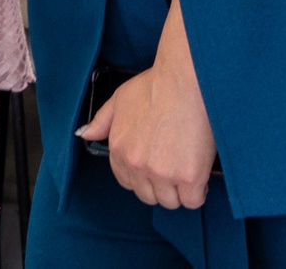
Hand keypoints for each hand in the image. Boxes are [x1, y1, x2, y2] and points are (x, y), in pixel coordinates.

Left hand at [78, 64, 216, 209]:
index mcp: (119, 149)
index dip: (142, 177)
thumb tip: (85, 133)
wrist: (184, 82)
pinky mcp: (189, 177)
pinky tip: (200, 176)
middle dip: (161, 187)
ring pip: (170, 201)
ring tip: (187, 171)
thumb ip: (102, 121)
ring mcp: (162, 172)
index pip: (126, 182)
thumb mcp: (119, 99)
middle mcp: (137, 164)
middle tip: (174, 170)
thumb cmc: (154, 87)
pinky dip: (198, 192)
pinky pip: (192, 201)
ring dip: (180, 191)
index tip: (155, 168)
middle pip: (148, 196)